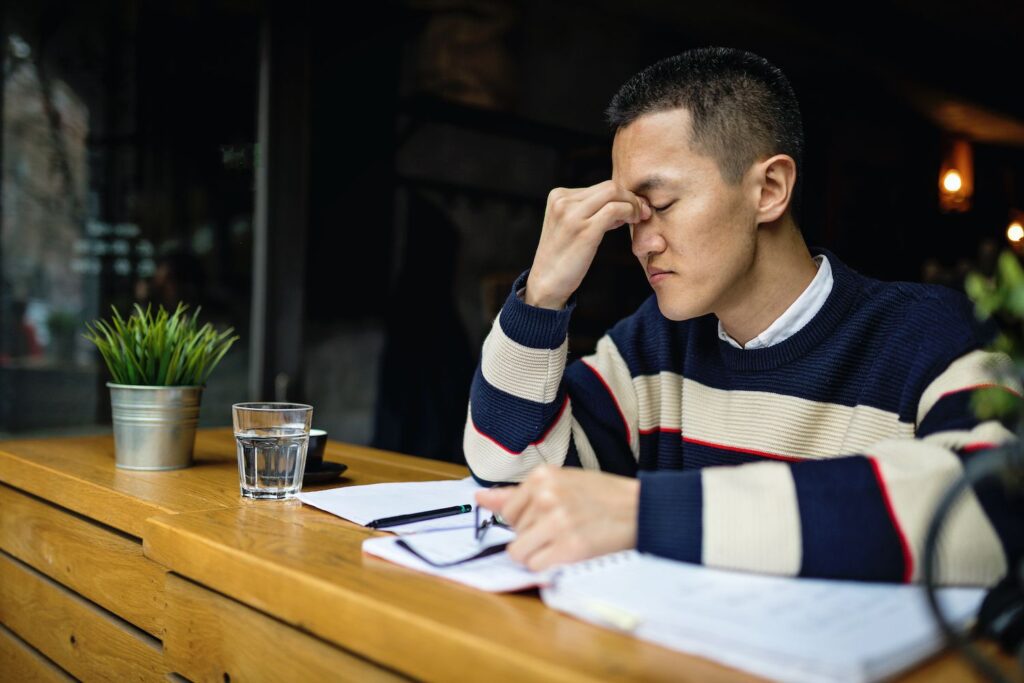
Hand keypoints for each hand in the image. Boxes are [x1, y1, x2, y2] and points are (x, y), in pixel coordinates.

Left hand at [475, 465, 639, 570]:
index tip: (550, 517)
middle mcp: (546, 496)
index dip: (526, 521)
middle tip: (566, 528)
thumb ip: (519, 494)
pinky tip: (570, 553)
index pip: (507, 511)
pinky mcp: (569, 548)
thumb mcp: (561, 483)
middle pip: (514, 533)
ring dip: (540, 554)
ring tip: (566, 541)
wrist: (642, 510)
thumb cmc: (603, 496)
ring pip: (520, 553)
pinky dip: (550, 566)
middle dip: (534, 536)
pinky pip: (536, 567)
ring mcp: (557, 522)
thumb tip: (479, 499)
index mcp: (543, 476)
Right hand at [525, 181, 650, 309]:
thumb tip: (623, 202)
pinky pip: (615, 210)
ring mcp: (572, 214)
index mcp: (558, 196)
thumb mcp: (570, 225)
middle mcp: (563, 201)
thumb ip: (591, 211)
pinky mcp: (584, 229)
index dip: (621, 196)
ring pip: (614, 193)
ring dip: (633, 205)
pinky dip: (629, 213)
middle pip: (609, 186)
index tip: (632, 210)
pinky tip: (632, 223)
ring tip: (637, 219)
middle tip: (642, 212)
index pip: (599, 187)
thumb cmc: (562, 257)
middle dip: (631, 197)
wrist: (546, 282)